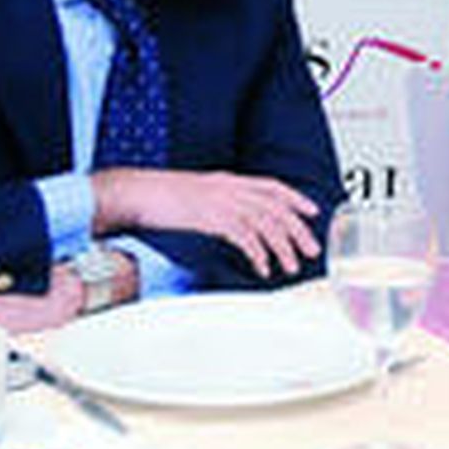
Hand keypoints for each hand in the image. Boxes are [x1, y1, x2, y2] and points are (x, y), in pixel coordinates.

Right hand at [92, 169, 320, 277]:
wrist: (136, 193)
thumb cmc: (161, 197)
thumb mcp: (198, 194)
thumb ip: (220, 202)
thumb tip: (237, 221)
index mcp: (230, 180)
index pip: (273, 187)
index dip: (296, 199)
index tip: (313, 212)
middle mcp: (232, 188)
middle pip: (276, 208)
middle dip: (297, 230)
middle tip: (312, 249)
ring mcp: (223, 201)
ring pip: (265, 223)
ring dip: (282, 247)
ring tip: (291, 266)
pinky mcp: (212, 218)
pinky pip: (244, 237)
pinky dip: (258, 253)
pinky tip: (263, 268)